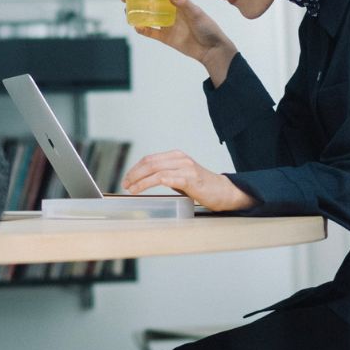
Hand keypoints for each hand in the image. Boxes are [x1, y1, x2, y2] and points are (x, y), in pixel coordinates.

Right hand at [121, 0, 237, 85]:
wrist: (212, 49)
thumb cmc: (208, 28)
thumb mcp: (197, 14)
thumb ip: (184, 4)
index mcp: (178, 4)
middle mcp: (171, 13)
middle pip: (151, 5)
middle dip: (137, 1)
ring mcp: (168, 25)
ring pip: (149, 18)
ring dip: (138, 14)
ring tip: (127, 11)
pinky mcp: (166, 38)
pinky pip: (152, 33)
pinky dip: (144, 29)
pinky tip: (136, 26)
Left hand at [121, 150, 256, 211]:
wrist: (224, 192)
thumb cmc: (203, 187)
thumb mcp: (182, 177)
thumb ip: (167, 175)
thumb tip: (148, 180)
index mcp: (177, 156)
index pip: (150, 159)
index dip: (135, 169)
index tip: (127, 179)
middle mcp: (180, 158)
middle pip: (149, 162)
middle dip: (134, 174)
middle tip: (125, 184)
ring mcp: (185, 167)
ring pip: (154, 170)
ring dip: (138, 180)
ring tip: (130, 188)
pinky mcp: (189, 178)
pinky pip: (163, 178)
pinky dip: (148, 184)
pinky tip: (140, 189)